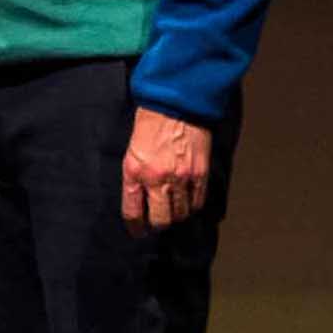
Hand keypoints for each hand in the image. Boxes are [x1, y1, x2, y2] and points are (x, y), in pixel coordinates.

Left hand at [120, 107, 212, 235]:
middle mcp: (157, 179)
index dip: (136, 227)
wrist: (176, 100)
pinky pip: (197, 202)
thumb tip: (141, 199)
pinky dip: (193, 206)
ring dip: (176, 216)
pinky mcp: (200, 173)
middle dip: (157, 225)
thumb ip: (136, 176)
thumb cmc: (151, 121)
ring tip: (173, 211)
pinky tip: (188, 201)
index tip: (138, 232)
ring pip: (181, 214)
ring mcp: (181, 178)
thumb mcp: (132, 149)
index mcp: (135, 172)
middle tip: (157, 223)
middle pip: (160, 220)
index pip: (133, 212)